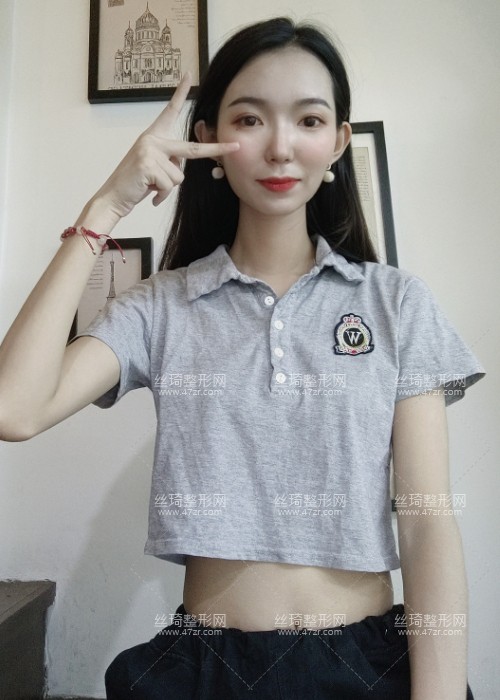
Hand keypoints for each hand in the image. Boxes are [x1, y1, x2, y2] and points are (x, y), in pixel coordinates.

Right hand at [92, 72, 238, 219]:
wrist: (113, 196)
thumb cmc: (135, 182)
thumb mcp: (154, 168)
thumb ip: (169, 161)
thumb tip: (180, 168)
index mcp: (154, 136)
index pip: (170, 111)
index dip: (180, 93)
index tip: (190, 75)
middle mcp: (152, 139)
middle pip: (191, 148)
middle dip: (215, 150)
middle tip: (235, 147)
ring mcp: (149, 151)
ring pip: (179, 176)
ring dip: (167, 188)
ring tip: (151, 186)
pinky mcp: (148, 165)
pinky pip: (169, 186)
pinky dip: (161, 195)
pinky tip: (149, 193)